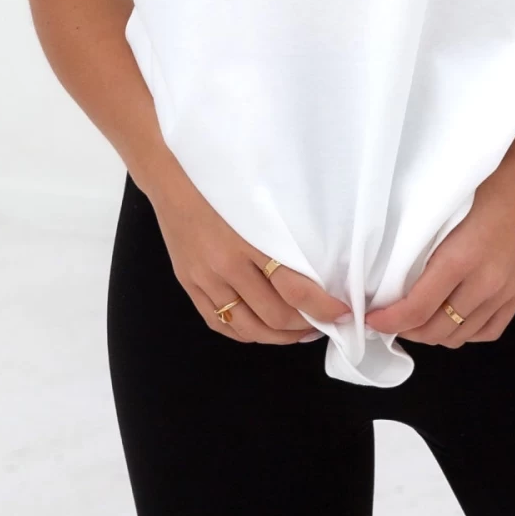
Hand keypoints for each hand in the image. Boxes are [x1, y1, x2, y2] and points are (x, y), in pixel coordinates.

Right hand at [149, 180, 351, 343]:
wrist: (172, 178)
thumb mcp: (260, 204)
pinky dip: (245, 334)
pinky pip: (219, 323)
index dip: (322, 308)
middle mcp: (226, 266)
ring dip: (279, 337)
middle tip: (323, 322)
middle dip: (305, 326)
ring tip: (298, 332)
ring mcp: (204, 280)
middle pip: (274, 316)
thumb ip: (284, 236)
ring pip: (248, 328)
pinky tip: (262, 330)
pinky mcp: (189, 285)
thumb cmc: (224, 182)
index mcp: (249, 242)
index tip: (342, 313)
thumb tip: (319, 268)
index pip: (294, 289)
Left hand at [363, 169, 514, 347]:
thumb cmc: (484, 183)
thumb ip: (420, 246)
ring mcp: (506, 291)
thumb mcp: (442, 211)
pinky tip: (453, 320)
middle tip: (391, 318)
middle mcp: (485, 283)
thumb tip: (391, 275)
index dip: (389, 321)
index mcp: (460, 259)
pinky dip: (466, 332)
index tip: (371, 319)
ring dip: (434, 333)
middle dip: (408, 331)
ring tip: (418, 320)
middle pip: (438, 330)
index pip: (417, 309)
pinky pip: (489, 330)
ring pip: (462, 335)